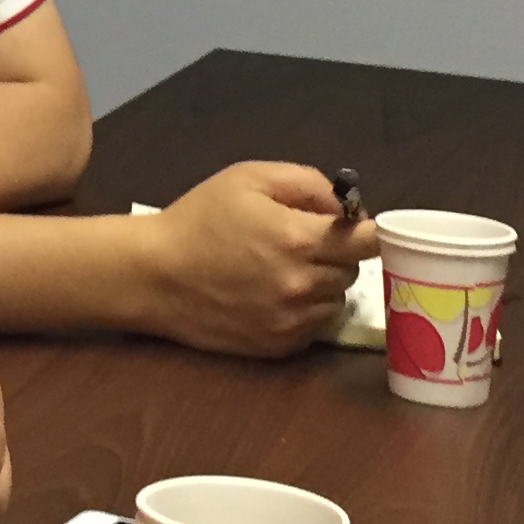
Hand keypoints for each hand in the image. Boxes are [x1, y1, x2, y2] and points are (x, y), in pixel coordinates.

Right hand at [131, 163, 373, 359]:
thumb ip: (307, 183)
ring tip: (288, 269)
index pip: (368, 242)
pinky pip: (314, 326)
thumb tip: (344, 208)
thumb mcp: (249, 178)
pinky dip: (306, 310)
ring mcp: (291, 320)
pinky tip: (275, 294)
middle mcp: (302, 284)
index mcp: (299, 239)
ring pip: (336, 300)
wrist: (155, 274)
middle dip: (339, 254)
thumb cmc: (200, 218)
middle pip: (354, 271)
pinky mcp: (279, 346)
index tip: (356, 227)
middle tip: (307, 242)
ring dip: (324, 283)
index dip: (368, 231)